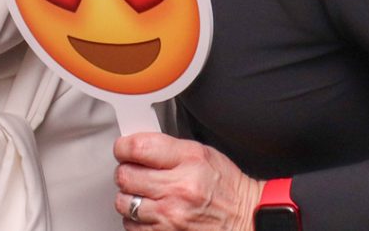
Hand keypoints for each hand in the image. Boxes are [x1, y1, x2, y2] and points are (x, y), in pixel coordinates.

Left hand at [112, 133, 261, 230]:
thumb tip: (137, 145)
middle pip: (125, 175)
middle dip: (126, 171)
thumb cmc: (226, 187)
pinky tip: (149, 212)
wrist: (245, 218)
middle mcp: (178, 188)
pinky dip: (135, 220)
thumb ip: (169, 148)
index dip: (123, 147)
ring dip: (129, 197)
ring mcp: (170, 216)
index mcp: (188, 160)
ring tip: (143, 194)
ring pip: (123, 203)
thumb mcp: (203, 153)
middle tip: (134, 172)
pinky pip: (131, 226)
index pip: (137, 147)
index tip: (123, 149)